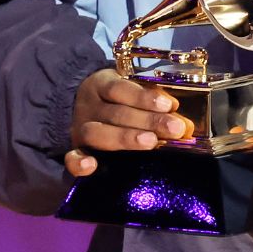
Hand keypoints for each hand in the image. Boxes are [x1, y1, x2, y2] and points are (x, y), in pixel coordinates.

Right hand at [63, 68, 191, 176]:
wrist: (80, 105)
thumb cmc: (118, 99)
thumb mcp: (130, 90)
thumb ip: (152, 101)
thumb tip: (181, 117)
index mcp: (102, 85)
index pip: (120, 88)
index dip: (143, 97)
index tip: (169, 105)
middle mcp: (89, 107)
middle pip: (116, 113)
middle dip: (148, 120)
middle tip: (175, 128)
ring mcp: (80, 129)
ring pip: (98, 132)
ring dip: (125, 137)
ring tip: (151, 142)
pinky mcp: (77, 150)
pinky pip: (70, 158)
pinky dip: (78, 163)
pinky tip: (90, 166)